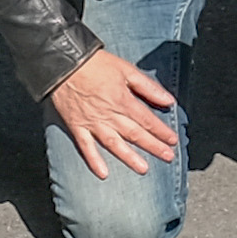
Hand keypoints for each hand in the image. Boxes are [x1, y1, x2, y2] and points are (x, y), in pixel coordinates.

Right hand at [46, 45, 181, 179]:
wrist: (63, 63)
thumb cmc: (96, 64)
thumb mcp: (126, 69)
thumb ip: (148, 87)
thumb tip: (169, 100)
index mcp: (123, 100)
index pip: (147, 120)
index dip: (161, 131)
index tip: (173, 140)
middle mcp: (109, 115)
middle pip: (135, 134)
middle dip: (153, 146)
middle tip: (168, 157)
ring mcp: (93, 123)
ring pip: (114, 144)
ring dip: (130, 158)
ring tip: (143, 169)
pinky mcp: (77, 126)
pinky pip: (86, 147)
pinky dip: (94, 161)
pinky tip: (103, 174)